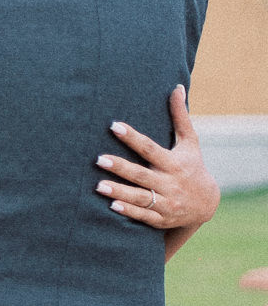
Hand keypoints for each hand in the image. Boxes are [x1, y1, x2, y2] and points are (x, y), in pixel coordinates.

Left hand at [96, 86, 219, 230]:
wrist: (206, 204)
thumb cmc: (191, 166)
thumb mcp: (190, 143)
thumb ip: (180, 117)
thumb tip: (177, 87)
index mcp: (173, 163)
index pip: (150, 148)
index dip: (133, 138)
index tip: (114, 126)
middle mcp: (169, 182)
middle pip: (142, 174)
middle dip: (121, 167)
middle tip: (98, 158)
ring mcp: (166, 202)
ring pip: (141, 197)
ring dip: (120, 191)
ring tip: (98, 186)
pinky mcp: (161, 218)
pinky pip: (144, 216)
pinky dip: (129, 211)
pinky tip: (112, 206)